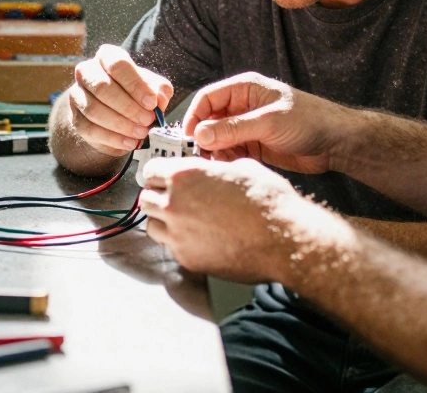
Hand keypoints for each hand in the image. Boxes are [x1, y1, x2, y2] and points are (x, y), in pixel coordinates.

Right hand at [69, 45, 172, 153]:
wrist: (116, 110)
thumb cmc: (136, 93)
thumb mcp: (153, 87)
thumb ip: (159, 89)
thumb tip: (158, 100)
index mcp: (107, 57)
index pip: (117, 64)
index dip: (135, 84)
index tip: (151, 103)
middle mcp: (87, 71)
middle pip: (102, 87)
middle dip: (128, 107)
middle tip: (148, 121)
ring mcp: (77, 95)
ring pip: (94, 110)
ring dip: (120, 124)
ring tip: (141, 133)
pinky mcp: (75, 118)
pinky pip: (90, 129)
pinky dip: (112, 138)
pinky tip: (130, 142)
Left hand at [140, 157, 311, 281]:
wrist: (282, 238)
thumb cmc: (267, 200)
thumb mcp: (242, 167)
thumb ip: (215, 170)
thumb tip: (213, 172)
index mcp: (184, 176)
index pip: (151, 171)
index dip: (158, 172)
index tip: (162, 176)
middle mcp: (174, 205)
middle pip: (145, 199)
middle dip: (156, 196)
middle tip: (170, 197)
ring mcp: (178, 235)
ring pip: (152, 225)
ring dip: (163, 221)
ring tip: (182, 219)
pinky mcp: (187, 259)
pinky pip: (171, 248)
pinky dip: (179, 242)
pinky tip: (197, 238)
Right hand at [182, 73, 341, 173]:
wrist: (336, 142)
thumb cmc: (310, 119)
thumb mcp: (269, 121)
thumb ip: (234, 128)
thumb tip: (201, 134)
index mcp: (244, 89)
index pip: (207, 99)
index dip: (194, 117)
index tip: (188, 137)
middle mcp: (242, 107)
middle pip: (209, 121)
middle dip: (203, 138)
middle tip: (200, 156)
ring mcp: (247, 127)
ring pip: (218, 139)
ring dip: (215, 152)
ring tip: (216, 165)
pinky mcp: (254, 145)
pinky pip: (231, 152)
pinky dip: (227, 161)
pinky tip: (230, 168)